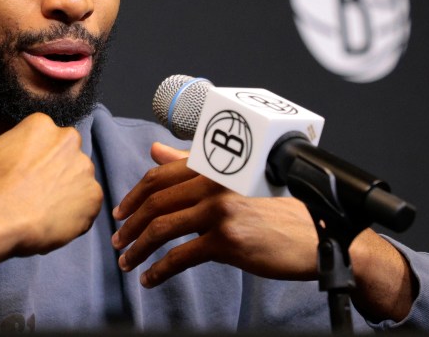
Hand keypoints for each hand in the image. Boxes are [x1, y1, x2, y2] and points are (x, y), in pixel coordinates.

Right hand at [0, 101, 102, 296]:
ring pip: (77, 179)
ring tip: (42, 207)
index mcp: (42, 126)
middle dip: (53, 170)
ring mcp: (84, 169)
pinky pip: (88, 203)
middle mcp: (68, 141)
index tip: (20, 173)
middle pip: (64, 156)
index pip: (44, 139)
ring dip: (66, 190)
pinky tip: (54, 219)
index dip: (32, 159)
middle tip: (32, 191)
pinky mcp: (93, 197)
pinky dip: (76, 212)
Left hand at [111, 142, 317, 286]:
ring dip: (138, 248)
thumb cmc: (274, 210)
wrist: (311, 237)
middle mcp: (214, 185)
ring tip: (127, 262)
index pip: (159, 178)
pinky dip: (159, 270)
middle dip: (130, 224)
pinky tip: (150, 279)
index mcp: (213, 168)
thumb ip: (191, 165)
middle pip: (156, 203)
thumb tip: (155, 150)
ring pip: (162, 229)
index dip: (133, 196)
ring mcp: (219, 212)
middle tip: (117, 240)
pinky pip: (180, 257)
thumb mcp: (231, 183)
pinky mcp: (227, 241)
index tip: (120, 213)